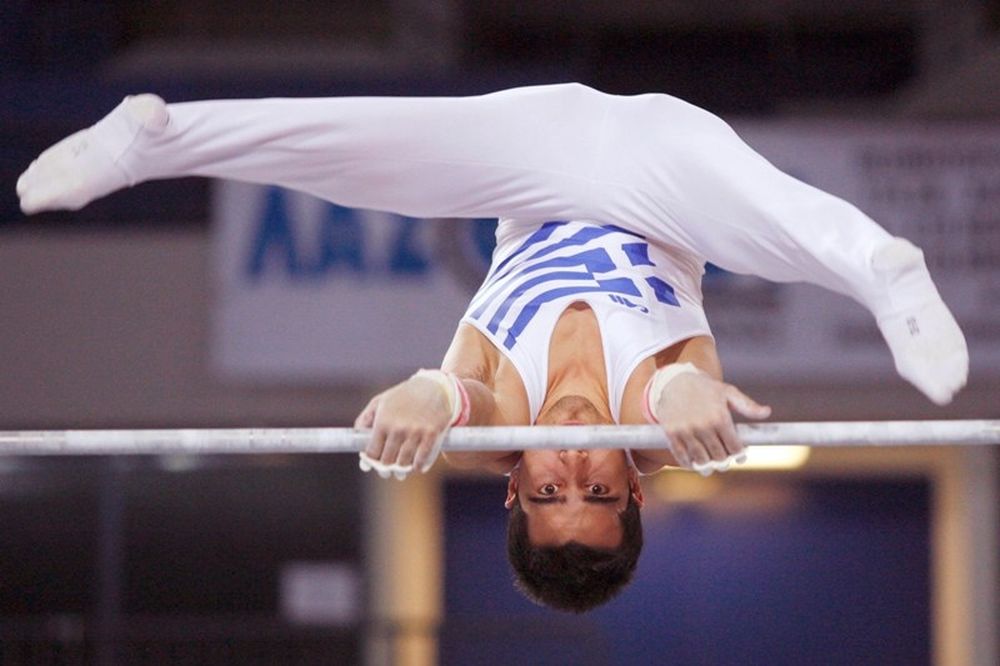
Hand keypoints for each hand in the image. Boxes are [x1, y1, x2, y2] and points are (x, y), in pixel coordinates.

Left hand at [354, 375, 453, 478]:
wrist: (433, 386)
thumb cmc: (403, 395)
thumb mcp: (380, 401)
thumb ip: (365, 419)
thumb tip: (357, 436)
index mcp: (383, 421)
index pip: (372, 453)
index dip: (371, 461)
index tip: (373, 463)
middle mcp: (398, 428)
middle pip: (387, 461)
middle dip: (386, 468)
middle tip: (387, 471)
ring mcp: (415, 433)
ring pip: (404, 463)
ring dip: (402, 471)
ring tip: (401, 472)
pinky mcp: (432, 435)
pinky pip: (422, 460)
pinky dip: (417, 467)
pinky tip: (416, 467)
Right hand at [655, 372, 770, 475]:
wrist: (674, 381)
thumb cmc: (705, 388)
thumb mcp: (728, 392)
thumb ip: (748, 405)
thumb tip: (767, 412)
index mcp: (720, 417)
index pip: (734, 447)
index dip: (740, 455)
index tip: (741, 457)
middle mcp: (703, 425)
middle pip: (718, 456)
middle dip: (724, 462)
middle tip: (724, 462)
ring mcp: (686, 430)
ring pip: (701, 460)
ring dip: (707, 467)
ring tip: (709, 467)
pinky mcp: (671, 433)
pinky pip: (681, 456)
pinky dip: (689, 464)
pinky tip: (693, 464)